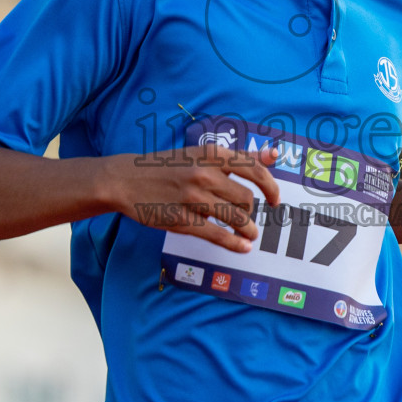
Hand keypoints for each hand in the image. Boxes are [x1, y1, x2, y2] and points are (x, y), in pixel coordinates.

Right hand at [105, 143, 281, 253]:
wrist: (126, 179)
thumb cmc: (168, 166)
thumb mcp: (201, 154)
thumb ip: (239, 156)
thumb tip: (275, 153)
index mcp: (211, 154)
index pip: (255, 170)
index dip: (271, 187)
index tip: (274, 199)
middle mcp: (204, 174)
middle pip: (246, 199)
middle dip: (251, 212)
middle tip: (247, 216)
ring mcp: (192, 198)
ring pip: (236, 218)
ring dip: (248, 230)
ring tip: (250, 234)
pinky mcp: (182, 220)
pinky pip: (218, 235)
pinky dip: (235, 244)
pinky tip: (243, 247)